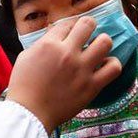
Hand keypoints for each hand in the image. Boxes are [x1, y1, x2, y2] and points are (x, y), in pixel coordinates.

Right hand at [6, 17, 121, 131]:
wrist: (30, 114)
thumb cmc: (23, 86)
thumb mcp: (26, 56)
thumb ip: (42, 43)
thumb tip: (55, 33)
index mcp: (49, 45)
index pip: (67, 23)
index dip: (69, 27)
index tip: (69, 33)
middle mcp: (67, 53)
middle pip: (88, 24)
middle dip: (87, 26)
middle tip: (85, 35)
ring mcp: (82, 69)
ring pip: (105, 42)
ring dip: (101, 42)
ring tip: (96, 49)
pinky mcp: (92, 86)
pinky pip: (113, 67)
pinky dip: (111, 63)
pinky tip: (103, 66)